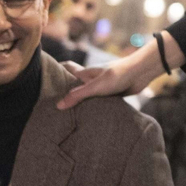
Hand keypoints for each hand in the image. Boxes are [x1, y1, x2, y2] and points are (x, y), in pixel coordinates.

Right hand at [57, 35, 179, 109]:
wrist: (141, 73)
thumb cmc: (118, 75)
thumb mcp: (95, 87)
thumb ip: (78, 96)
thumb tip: (59, 105)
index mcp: (85, 73)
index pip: (67, 68)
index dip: (56, 70)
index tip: (44, 77)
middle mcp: (92, 79)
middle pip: (75, 83)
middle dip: (66, 90)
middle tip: (53, 102)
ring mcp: (102, 86)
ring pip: (87, 93)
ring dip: (81, 101)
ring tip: (69, 114)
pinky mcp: (112, 93)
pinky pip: (99, 101)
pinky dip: (93, 107)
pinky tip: (90, 117)